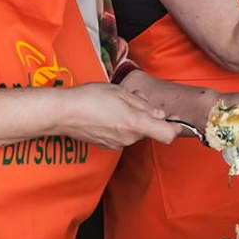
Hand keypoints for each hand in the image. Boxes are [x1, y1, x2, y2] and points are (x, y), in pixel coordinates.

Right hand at [58, 83, 180, 148]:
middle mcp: (129, 138)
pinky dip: (120, 125)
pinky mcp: (107, 145)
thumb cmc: (91, 98)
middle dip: (146, 115)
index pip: (167, 135)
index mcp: (136, 124)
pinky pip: (122, 135)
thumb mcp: (121, 93)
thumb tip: (158, 114)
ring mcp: (117, 144)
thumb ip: (143, 105)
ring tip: (116, 104)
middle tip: (133, 98)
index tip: (173, 119)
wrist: (64, 113)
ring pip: (135, 132)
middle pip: (149, 130)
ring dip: (131, 119)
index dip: (174, 127)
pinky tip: (106, 114)